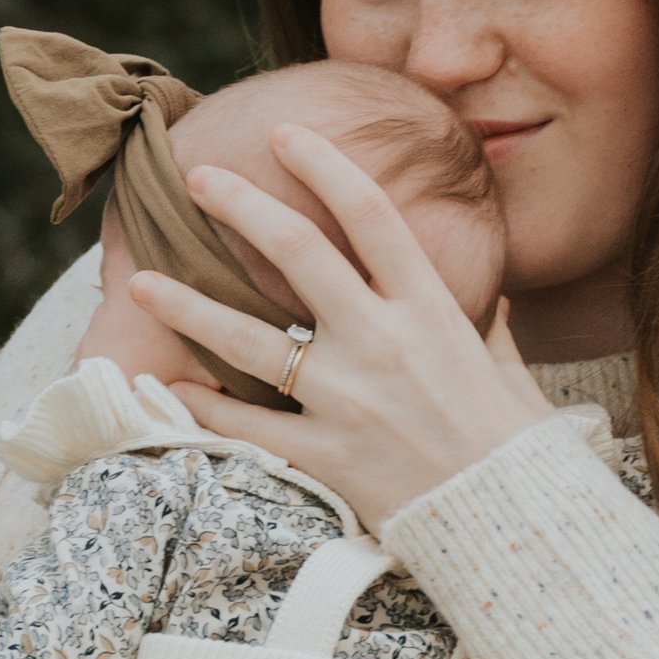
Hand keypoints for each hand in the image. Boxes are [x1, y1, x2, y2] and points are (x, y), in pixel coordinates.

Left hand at [130, 127, 554, 528]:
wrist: (510, 523)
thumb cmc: (517, 447)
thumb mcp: (510, 372)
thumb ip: (489, 331)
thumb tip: (490, 303)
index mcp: (430, 309)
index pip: (369, 213)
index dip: (323, 164)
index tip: (286, 134)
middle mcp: (382, 341)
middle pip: (296, 251)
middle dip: (240, 205)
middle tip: (197, 178)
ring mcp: (347, 398)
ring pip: (248, 338)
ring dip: (187, 306)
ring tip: (141, 283)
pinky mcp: (326, 454)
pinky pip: (249, 425)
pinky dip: (205, 406)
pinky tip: (171, 385)